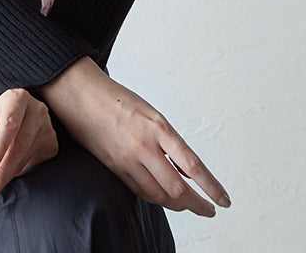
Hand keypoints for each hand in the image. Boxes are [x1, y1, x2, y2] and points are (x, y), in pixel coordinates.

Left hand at [0, 87, 58, 213]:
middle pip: (19, 146)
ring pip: (25, 160)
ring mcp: (48, 129)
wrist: (17, 117)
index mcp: (17, 99)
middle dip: (1, 173)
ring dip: (4, 180)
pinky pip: (34, 167)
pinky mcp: (52, 146)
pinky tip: (2, 181)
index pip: (9, 122)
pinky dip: (16, 177)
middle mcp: (37, 112)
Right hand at [41, 57, 229, 217]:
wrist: (80, 95)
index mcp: (157, 126)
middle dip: (197, 205)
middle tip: (209, 210)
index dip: (211, 187)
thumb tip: (187, 170)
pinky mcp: (114, 167)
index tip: (224, 200)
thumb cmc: (116, 99)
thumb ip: (168, 141)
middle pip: (177, 189)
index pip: (192, 165)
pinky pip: (140, 191)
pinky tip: (164, 198)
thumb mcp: (150, 113)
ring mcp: (127, 159)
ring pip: (159, 195)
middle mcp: (143, 145)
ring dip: (178, 205)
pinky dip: (156, 198)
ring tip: (190, 206)